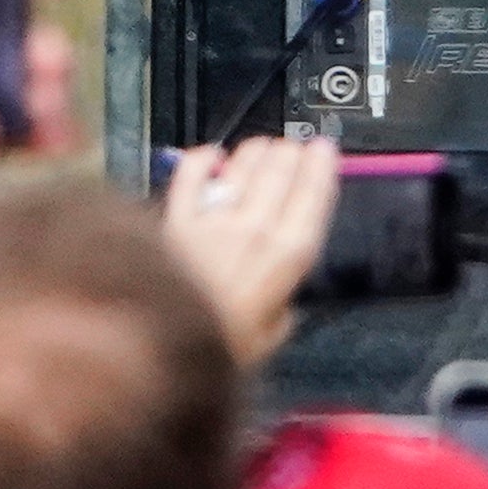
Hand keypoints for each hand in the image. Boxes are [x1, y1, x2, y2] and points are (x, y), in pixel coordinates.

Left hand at [161, 137, 337, 372]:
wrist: (164, 341)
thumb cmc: (228, 344)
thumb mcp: (273, 333)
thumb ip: (279, 307)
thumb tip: (278, 297)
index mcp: (288, 254)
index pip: (312, 199)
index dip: (320, 169)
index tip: (323, 147)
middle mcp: (255, 228)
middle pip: (277, 178)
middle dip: (287, 155)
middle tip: (291, 143)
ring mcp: (213, 219)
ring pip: (239, 172)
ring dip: (253, 154)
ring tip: (261, 144)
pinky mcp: (174, 218)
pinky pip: (188, 178)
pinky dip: (200, 160)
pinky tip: (210, 152)